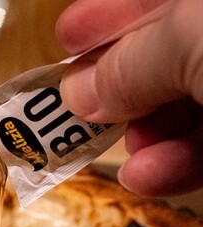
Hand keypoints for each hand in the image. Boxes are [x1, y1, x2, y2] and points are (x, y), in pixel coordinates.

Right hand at [56, 0, 202, 196]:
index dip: (108, 15)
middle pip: (168, 55)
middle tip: (81, 108)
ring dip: (141, 137)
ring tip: (116, 153)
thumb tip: (78, 91)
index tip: (69, 37)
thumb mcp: (194, 39)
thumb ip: (132, 63)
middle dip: (120, 86)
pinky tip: (146, 177)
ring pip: (185, 108)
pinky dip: (172, 167)